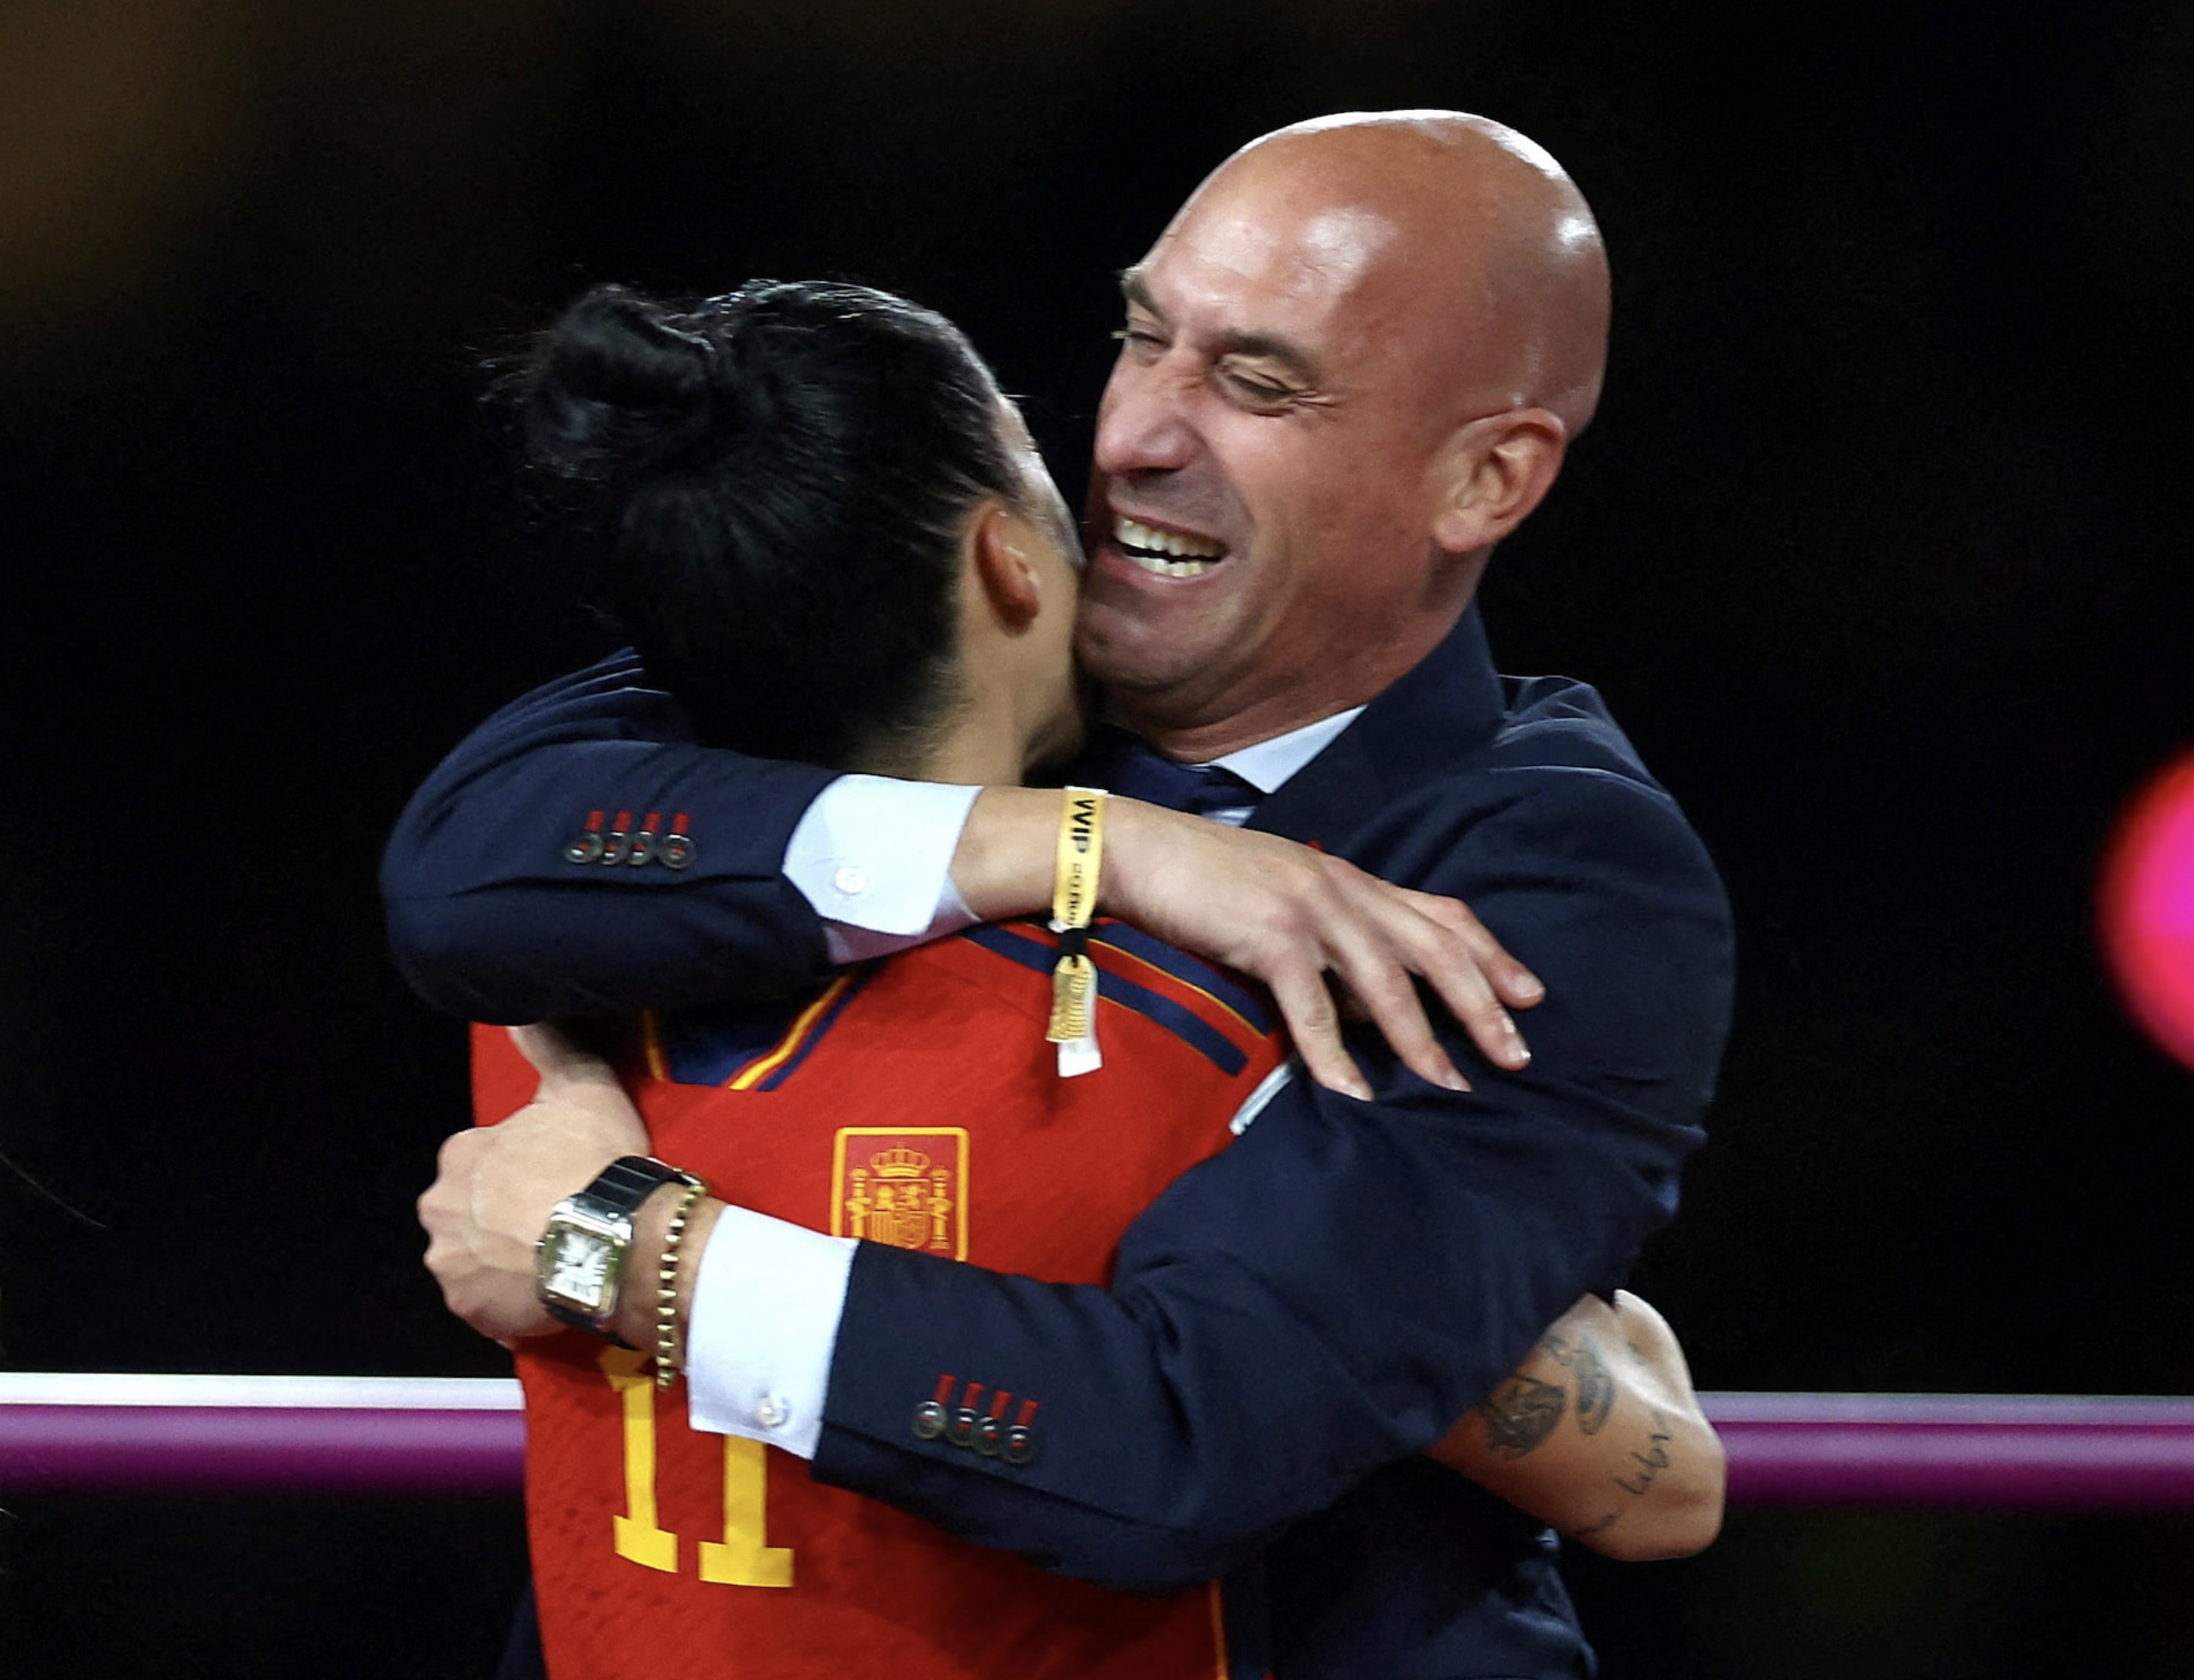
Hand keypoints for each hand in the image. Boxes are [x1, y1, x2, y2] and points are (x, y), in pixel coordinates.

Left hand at [418, 1023, 650, 1342]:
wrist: (613, 1240)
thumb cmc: (593, 1161)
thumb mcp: (581, 1087)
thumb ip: (551, 1046)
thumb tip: (524, 1010)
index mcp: (461, 1153)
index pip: (481, 1159)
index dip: (521, 1169)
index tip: (556, 1177)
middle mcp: (439, 1206)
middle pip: (468, 1211)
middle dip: (500, 1217)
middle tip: (554, 1220)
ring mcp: (450, 1263)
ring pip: (473, 1259)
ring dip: (502, 1260)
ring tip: (554, 1259)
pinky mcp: (469, 1309)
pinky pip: (487, 1305)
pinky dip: (510, 1301)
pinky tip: (548, 1290)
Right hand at [1100, 800, 1542, 1098]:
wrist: (1140, 850)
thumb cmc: (1206, 882)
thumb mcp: (1285, 902)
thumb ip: (1333, 944)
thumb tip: (1370, 1010)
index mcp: (1350, 880)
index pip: (1442, 915)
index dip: (1492, 955)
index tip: (1530, 996)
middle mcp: (1343, 890)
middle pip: (1434, 949)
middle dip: (1481, 1004)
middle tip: (1516, 1054)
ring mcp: (1309, 910)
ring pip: (1387, 982)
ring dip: (1423, 1040)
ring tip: (1450, 1087)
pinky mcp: (1270, 936)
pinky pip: (1314, 1008)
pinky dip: (1336, 1056)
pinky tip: (1355, 1093)